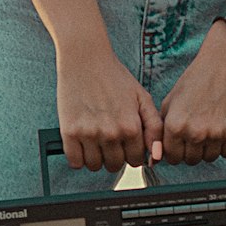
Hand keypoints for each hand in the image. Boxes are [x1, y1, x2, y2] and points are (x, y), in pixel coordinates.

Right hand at [56, 42, 163, 173]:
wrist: (85, 58)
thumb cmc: (115, 77)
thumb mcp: (142, 98)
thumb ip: (154, 128)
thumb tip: (156, 156)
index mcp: (131, 126)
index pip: (135, 160)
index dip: (131, 152)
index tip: (124, 142)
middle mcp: (111, 133)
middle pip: (115, 165)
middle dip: (114, 156)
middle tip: (109, 139)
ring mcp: (89, 134)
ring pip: (95, 166)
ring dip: (96, 157)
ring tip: (96, 140)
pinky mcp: (69, 132)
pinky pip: (75, 162)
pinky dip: (78, 157)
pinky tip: (82, 143)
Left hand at [159, 22, 225, 164]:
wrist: (224, 64)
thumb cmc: (197, 79)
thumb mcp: (171, 100)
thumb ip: (163, 127)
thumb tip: (159, 151)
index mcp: (175, 125)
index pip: (172, 157)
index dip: (176, 152)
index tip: (181, 146)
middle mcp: (194, 132)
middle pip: (191, 160)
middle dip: (192, 151)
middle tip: (196, 136)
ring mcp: (216, 134)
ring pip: (209, 158)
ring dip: (208, 149)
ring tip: (209, 130)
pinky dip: (225, 146)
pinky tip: (222, 130)